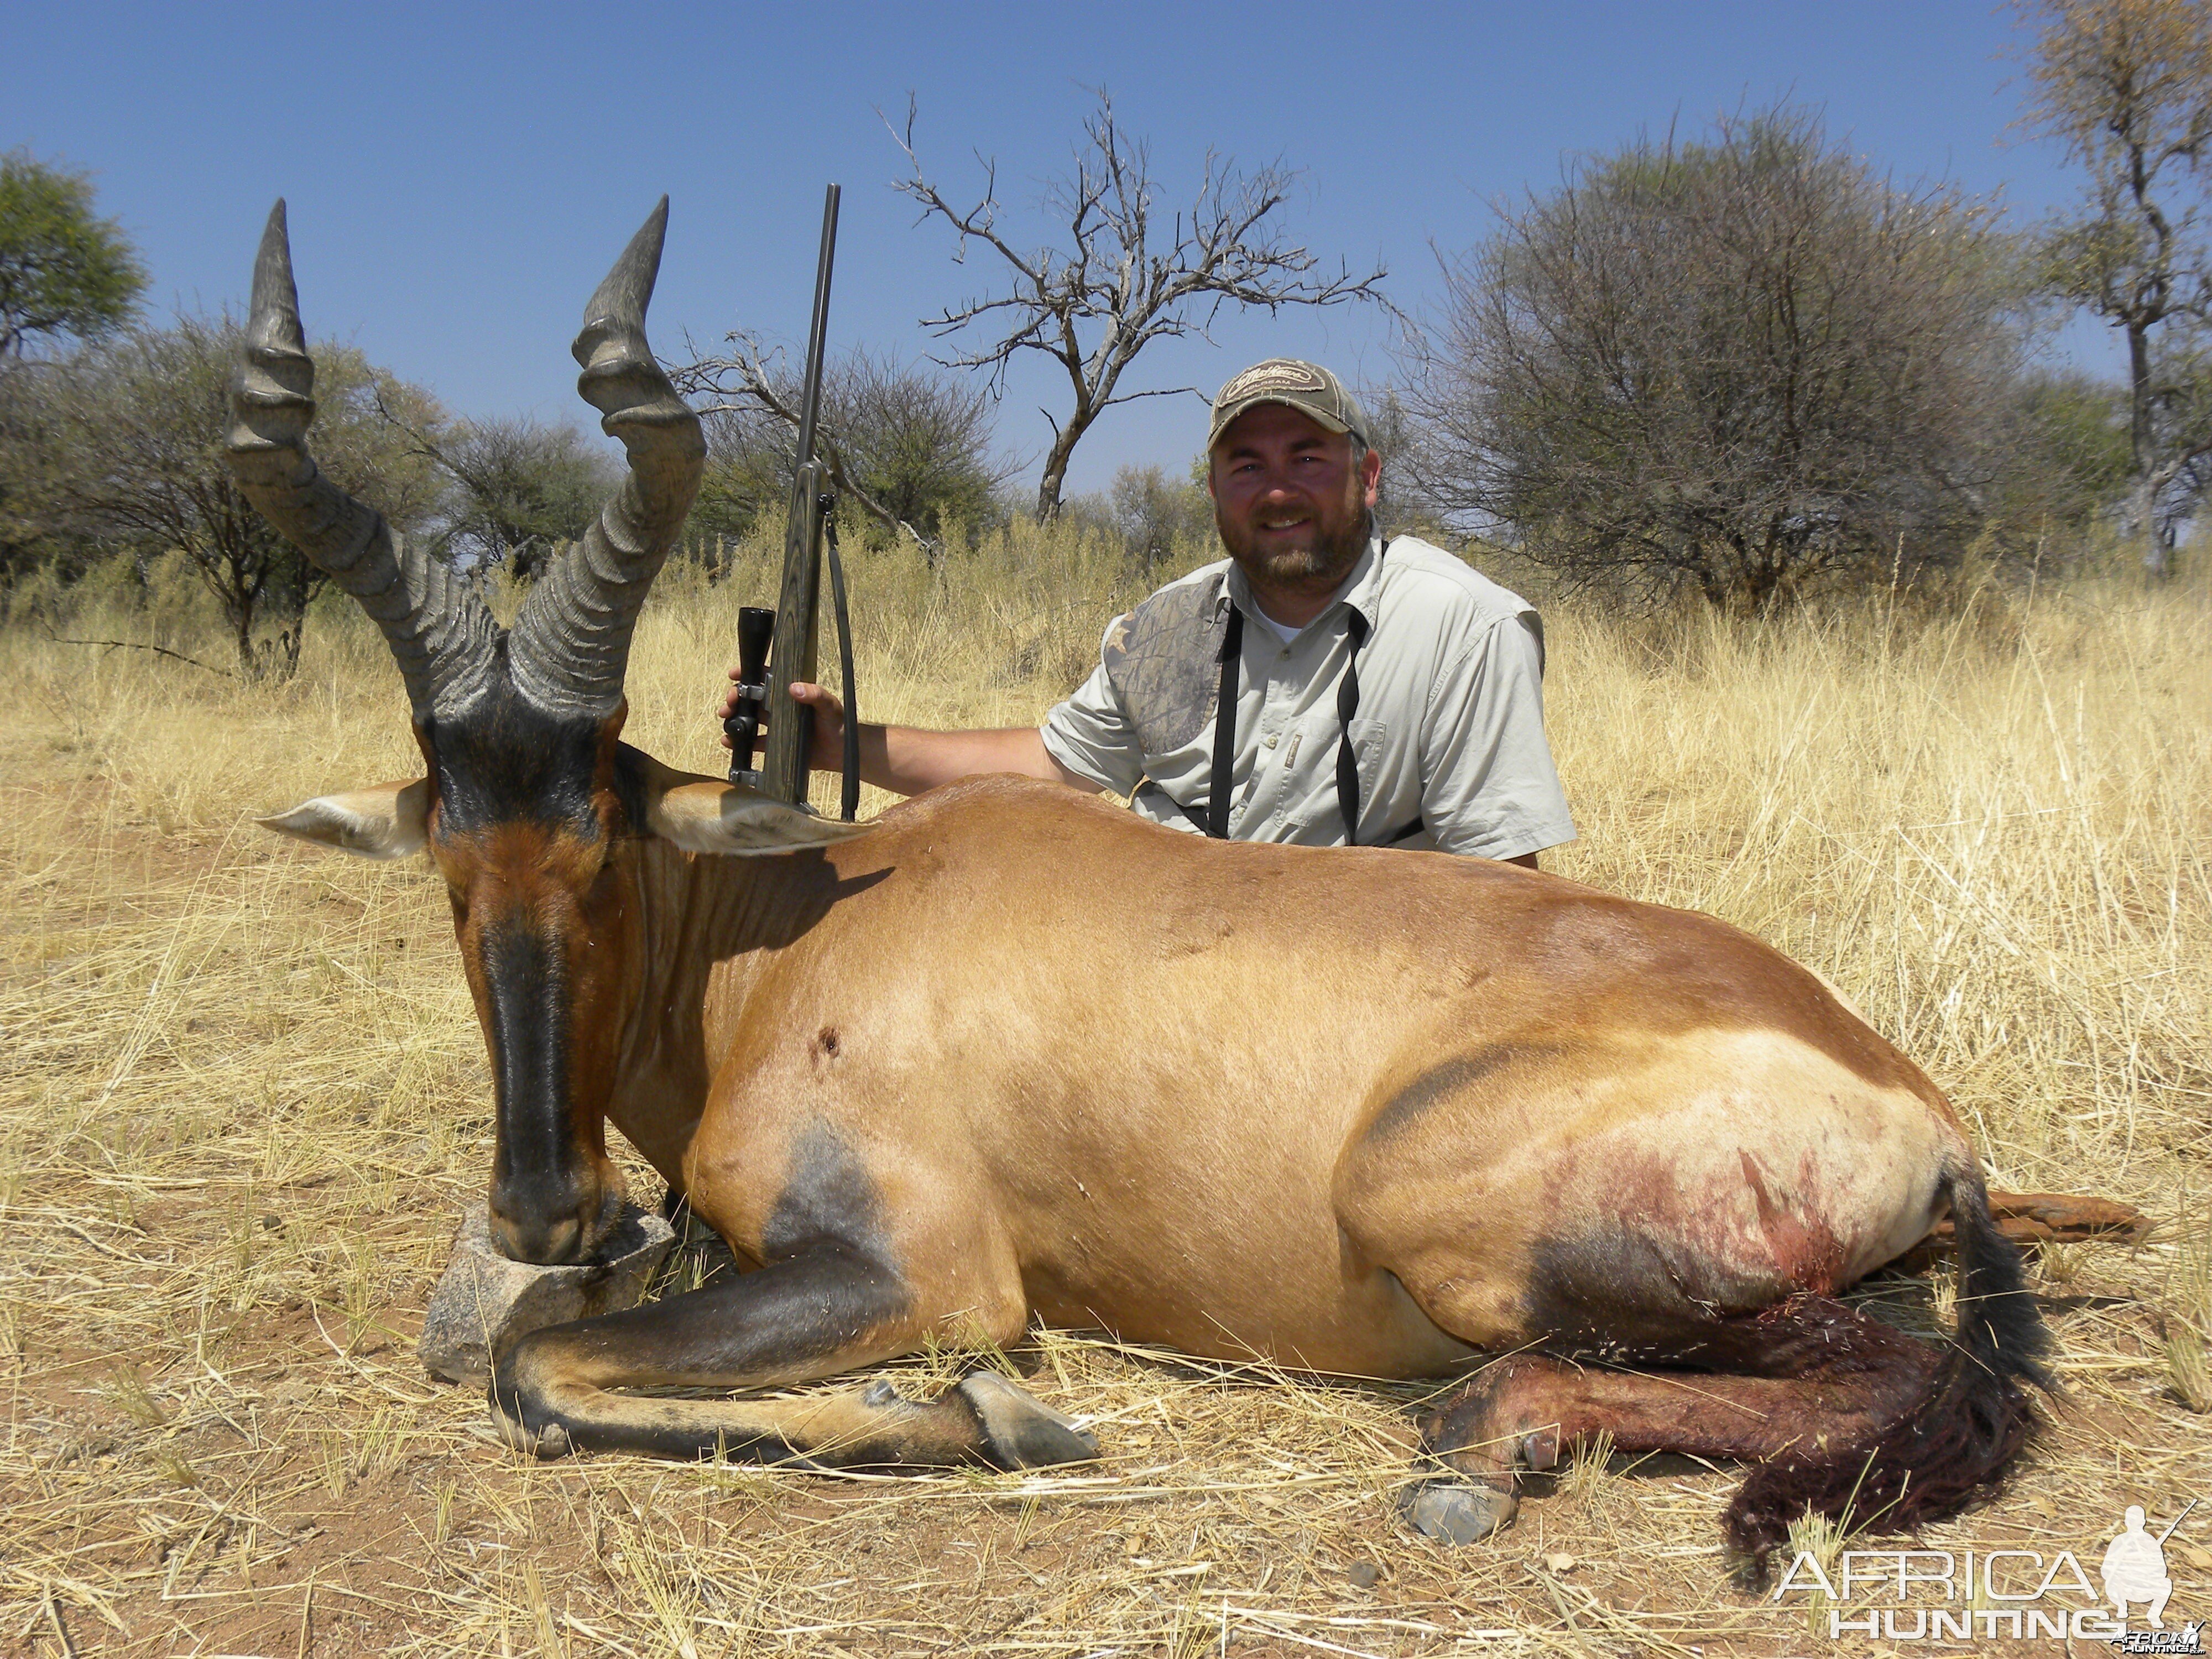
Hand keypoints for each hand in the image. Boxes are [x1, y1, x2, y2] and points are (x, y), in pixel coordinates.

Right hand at [718, 670, 846, 772]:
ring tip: (726, 719)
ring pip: (747, 718)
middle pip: (750, 698)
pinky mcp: (774, 744)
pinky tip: (729, 741)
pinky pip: (753, 742)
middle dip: (735, 697)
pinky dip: (739, 742)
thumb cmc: (837, 722)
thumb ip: (815, 694)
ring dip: (734, 717)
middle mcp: (779, 706)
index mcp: (789, 692)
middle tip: (729, 703)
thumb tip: (795, 688)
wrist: (841, 751)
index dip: (747, 674)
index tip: (733, 674)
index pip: (765, 677)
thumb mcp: (828, 704)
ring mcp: (775, 725)